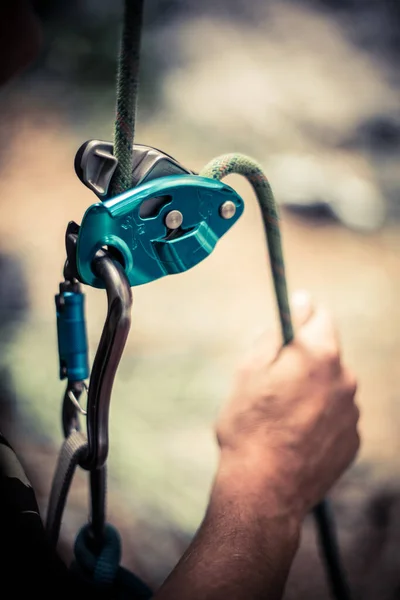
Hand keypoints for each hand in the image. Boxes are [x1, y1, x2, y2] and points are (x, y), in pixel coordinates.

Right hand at [215, 291, 359, 521]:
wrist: (263, 490)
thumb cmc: (249, 426)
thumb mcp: (248, 369)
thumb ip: (277, 331)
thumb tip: (300, 303)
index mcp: (320, 356)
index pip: (320, 316)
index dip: (299, 319)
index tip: (284, 331)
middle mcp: (345, 379)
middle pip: (326, 353)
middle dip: (303, 360)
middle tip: (272, 384)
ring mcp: (352, 412)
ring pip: (331, 386)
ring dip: (312, 390)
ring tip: (281, 417)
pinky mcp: (352, 440)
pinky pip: (336, 415)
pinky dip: (319, 418)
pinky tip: (294, 437)